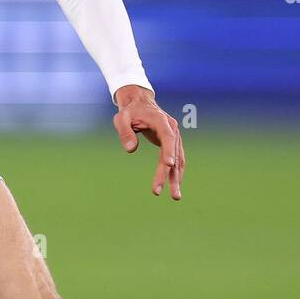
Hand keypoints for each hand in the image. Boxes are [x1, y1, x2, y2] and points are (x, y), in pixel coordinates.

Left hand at [113, 86, 184, 200]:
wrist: (139, 102)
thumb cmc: (129, 111)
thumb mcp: (121, 118)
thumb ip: (125, 132)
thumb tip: (130, 150)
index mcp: (162, 121)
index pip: (168, 137)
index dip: (169, 151)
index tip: (169, 165)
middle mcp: (172, 129)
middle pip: (174, 154)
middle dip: (170, 174)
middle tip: (164, 192)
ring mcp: (174, 136)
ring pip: (178, 160)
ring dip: (176, 178)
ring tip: (175, 197)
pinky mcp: (171, 143)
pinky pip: (176, 160)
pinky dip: (175, 173)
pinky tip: (174, 186)